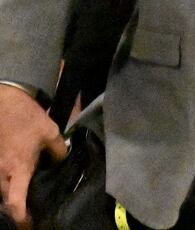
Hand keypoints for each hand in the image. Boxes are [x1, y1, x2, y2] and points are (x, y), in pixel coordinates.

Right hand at [0, 85, 66, 228]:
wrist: (3, 103)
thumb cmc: (26, 118)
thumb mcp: (50, 132)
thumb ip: (58, 151)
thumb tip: (62, 163)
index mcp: (17, 169)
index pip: (15, 202)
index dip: (21, 219)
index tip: (29, 227)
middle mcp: (1, 174)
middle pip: (6, 202)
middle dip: (18, 210)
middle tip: (34, 212)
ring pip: (2, 192)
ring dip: (13, 196)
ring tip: (29, 197)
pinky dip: (8, 185)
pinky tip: (21, 179)